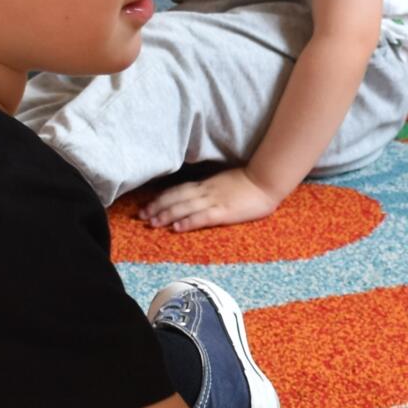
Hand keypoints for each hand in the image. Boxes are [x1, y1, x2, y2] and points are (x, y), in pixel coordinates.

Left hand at [138, 167, 280, 232]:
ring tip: (152, 223)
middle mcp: (206, 191)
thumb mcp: (224, 182)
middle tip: (141, 216)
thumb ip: (211, 188)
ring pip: (184, 207)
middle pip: (176, 198)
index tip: (147, 205)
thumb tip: (198, 195)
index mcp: (206, 184)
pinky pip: (202, 216)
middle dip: (157, 207)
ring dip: (166, 215)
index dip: (161, 198)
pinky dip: (188, 221)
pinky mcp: (224, 211)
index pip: (178, 190)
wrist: (266, 180)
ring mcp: (214, 201)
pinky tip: (176, 228)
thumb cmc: (249, 183)